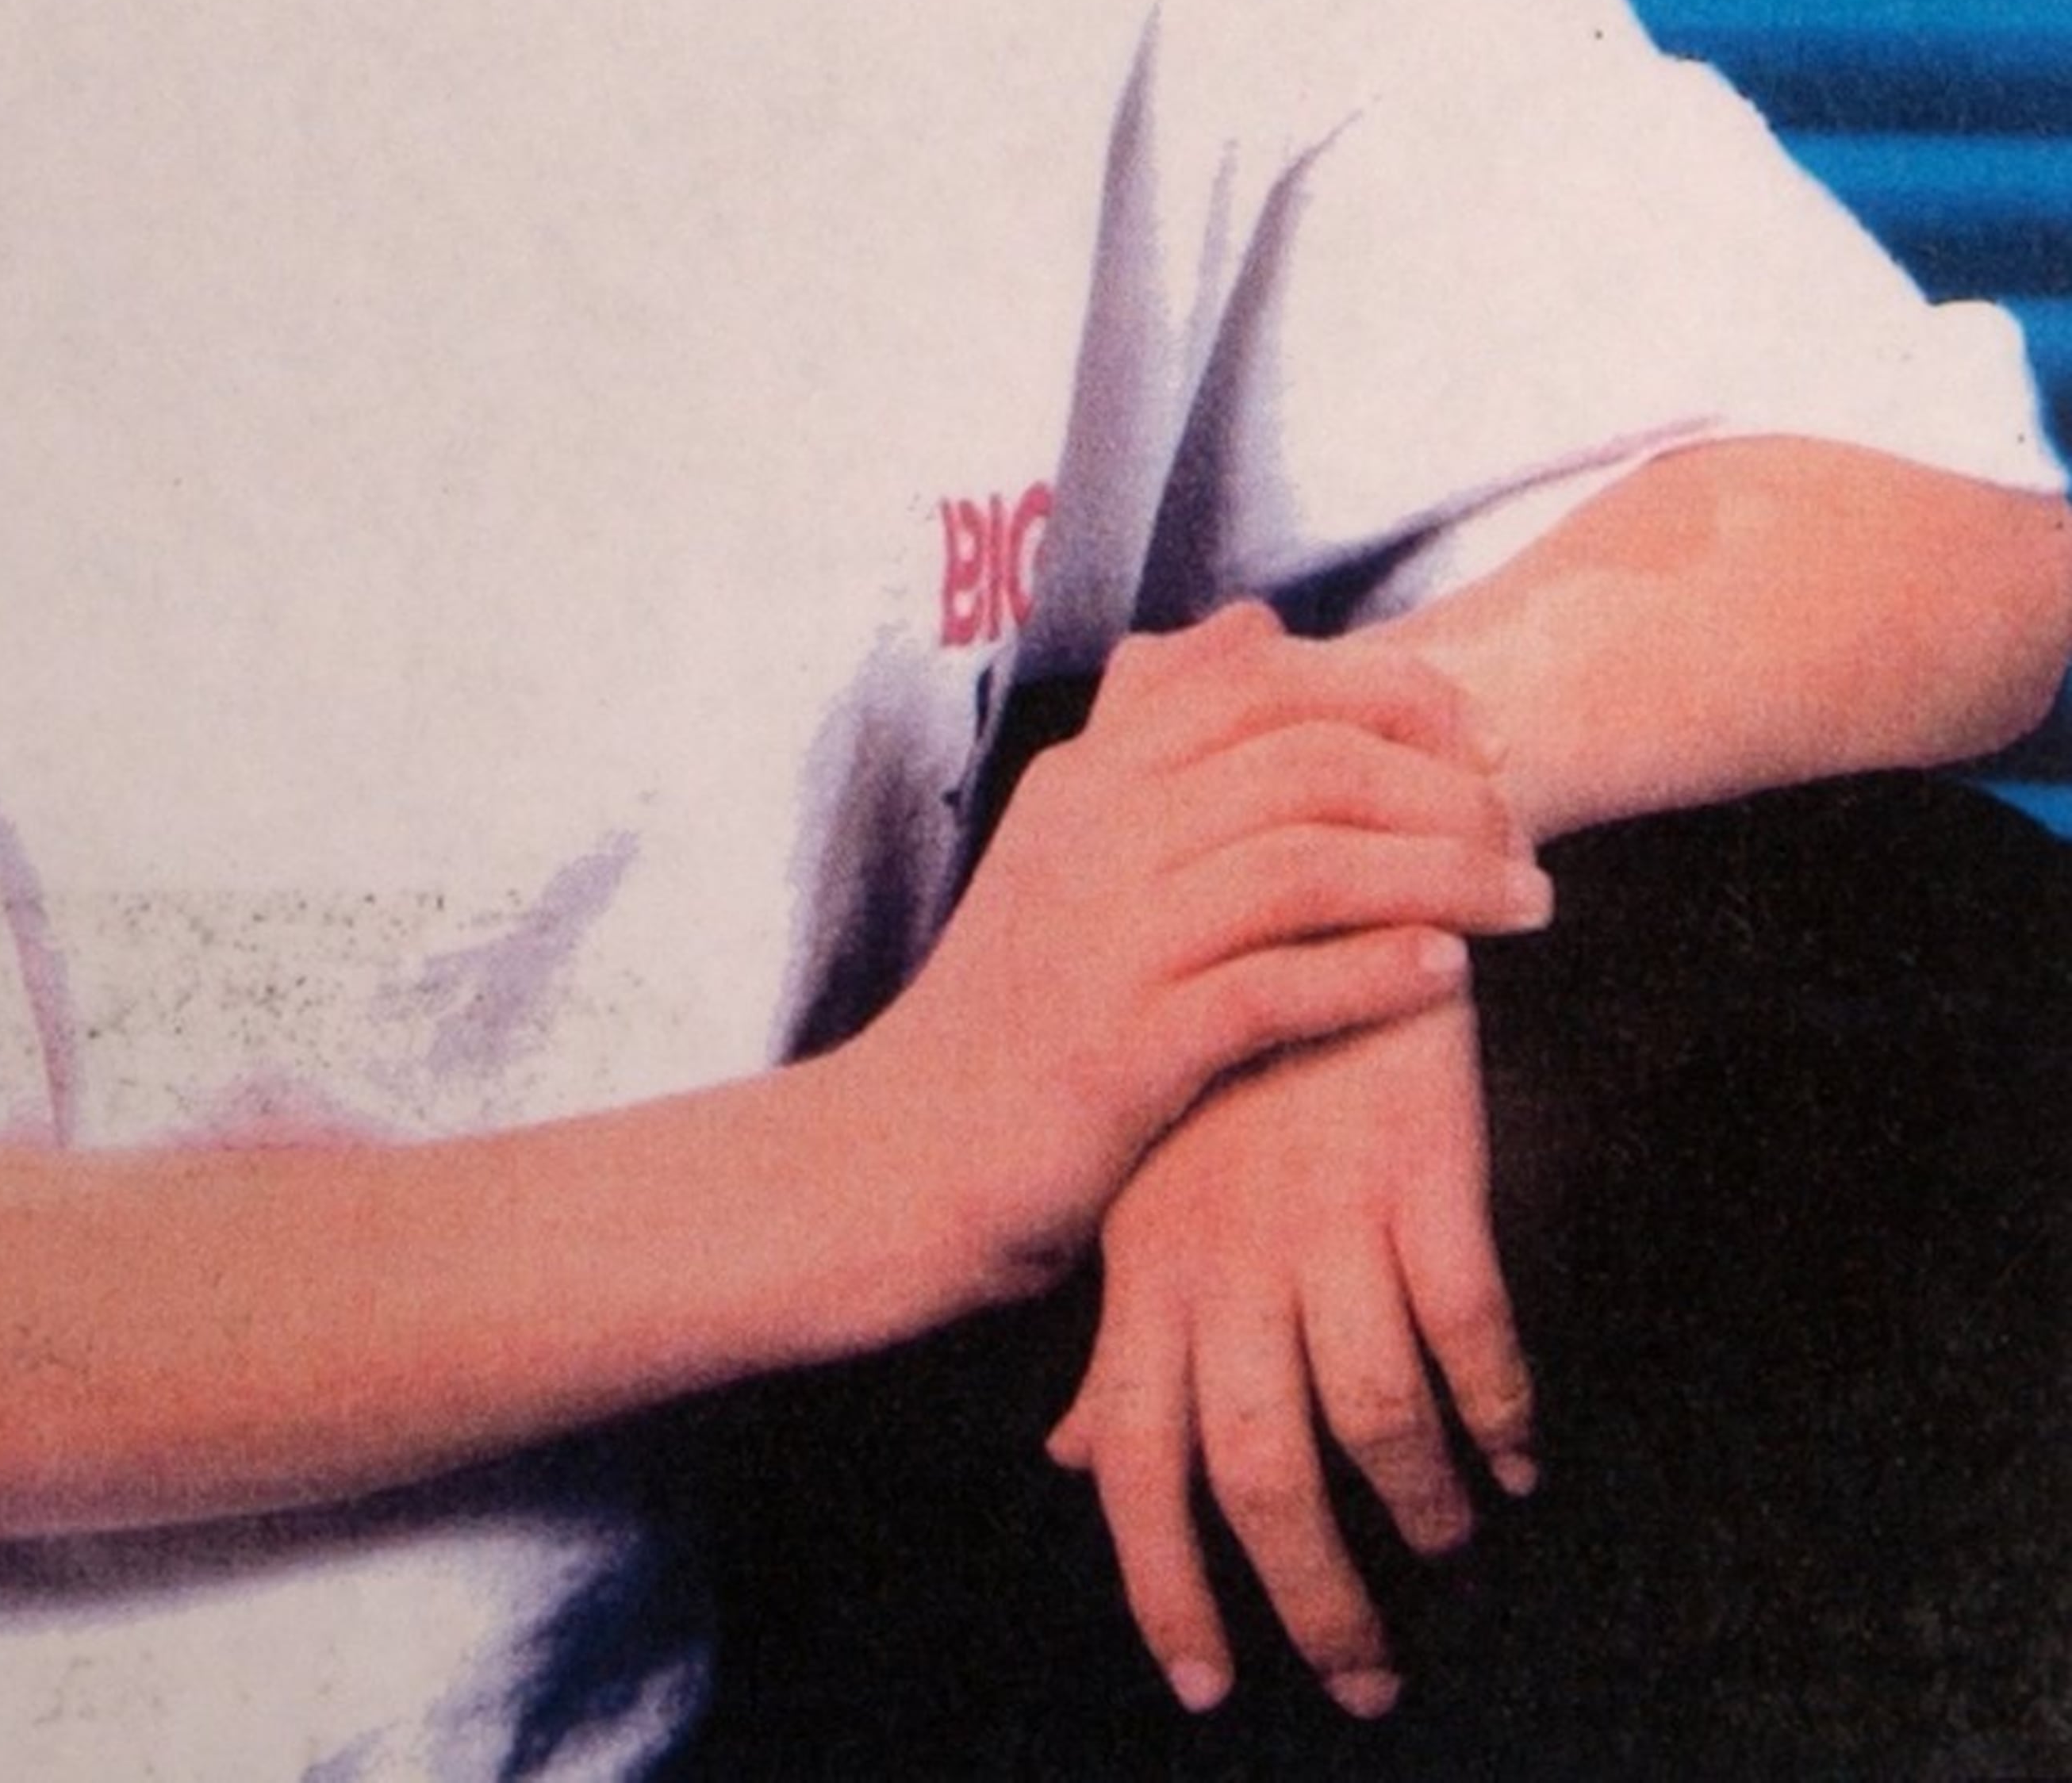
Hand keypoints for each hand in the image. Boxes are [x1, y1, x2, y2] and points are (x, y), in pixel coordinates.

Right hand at [856, 605, 1550, 1311]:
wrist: (910, 1152)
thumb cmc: (1017, 996)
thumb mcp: (1068, 837)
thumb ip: (1155, 727)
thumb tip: (1251, 621)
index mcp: (1088, 774)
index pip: (1260, 679)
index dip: (1390, 692)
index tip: (1480, 738)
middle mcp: (1096, 835)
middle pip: (1303, 763)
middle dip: (1441, 788)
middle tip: (1523, 829)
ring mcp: (1109, 938)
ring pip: (1306, 866)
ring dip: (1440, 877)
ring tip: (1525, 903)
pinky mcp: (1129, 1046)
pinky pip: (1277, 988)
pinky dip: (1374, 974)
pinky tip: (1446, 976)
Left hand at [1048, 989, 1539, 1720]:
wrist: (1323, 906)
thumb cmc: (1234, 1074)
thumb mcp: (1153, 1199)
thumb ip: (1123, 1337)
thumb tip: (1075, 1461)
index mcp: (1150, 1268)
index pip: (1139, 1460)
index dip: (1165, 1584)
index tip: (1201, 1684)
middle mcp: (1228, 1254)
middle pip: (1259, 1474)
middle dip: (1316, 1603)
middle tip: (1365, 1685)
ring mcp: (1324, 1216)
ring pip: (1375, 1423)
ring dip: (1424, 1508)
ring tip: (1453, 1538)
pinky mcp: (1423, 1177)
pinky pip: (1470, 1339)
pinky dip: (1501, 1415)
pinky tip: (1517, 1450)